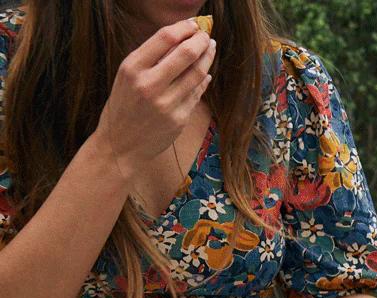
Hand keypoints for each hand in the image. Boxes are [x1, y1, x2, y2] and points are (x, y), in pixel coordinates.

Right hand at [91, 19, 215, 180]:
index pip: (165, 38)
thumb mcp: (127, 77)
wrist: (120, 146)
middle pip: (186, 53)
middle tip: (208, 37)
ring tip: (210, 50)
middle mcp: (149, 84)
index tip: (194, 25)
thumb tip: (181, 39)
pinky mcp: (179, 118)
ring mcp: (166, 103)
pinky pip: (197, 93)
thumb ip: (150, 59)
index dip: (184, 28)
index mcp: (132, 68)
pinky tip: (205, 74)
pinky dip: (203, 80)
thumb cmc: (123, 107)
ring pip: (198, 73)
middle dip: (202, 41)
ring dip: (208, 59)